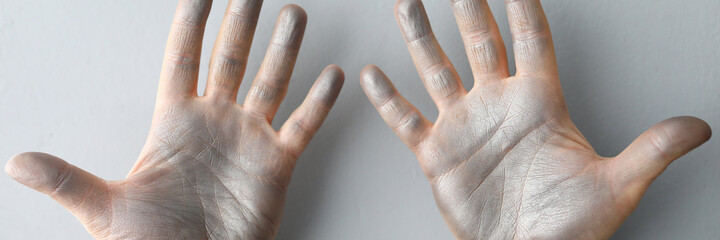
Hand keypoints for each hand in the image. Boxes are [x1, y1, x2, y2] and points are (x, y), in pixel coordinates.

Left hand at [5, 1, 343, 238]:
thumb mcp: (104, 209)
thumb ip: (67, 180)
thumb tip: (16, 162)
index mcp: (175, 123)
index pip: (182, 59)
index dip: (190, 24)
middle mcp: (215, 122)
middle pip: (230, 59)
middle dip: (241, 23)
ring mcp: (249, 139)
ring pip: (270, 82)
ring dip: (283, 49)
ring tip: (294, 15)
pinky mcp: (277, 163)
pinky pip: (302, 125)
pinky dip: (318, 102)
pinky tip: (332, 76)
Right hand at [360, 0, 710, 238]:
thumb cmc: (569, 226)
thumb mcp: (615, 185)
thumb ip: (651, 150)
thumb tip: (697, 127)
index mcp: (539, 104)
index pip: (532, 41)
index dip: (524, 8)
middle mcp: (497, 106)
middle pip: (481, 42)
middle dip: (469, 8)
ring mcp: (464, 126)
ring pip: (436, 69)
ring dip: (420, 37)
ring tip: (407, 3)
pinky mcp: (436, 153)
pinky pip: (406, 118)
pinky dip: (387, 98)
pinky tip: (372, 75)